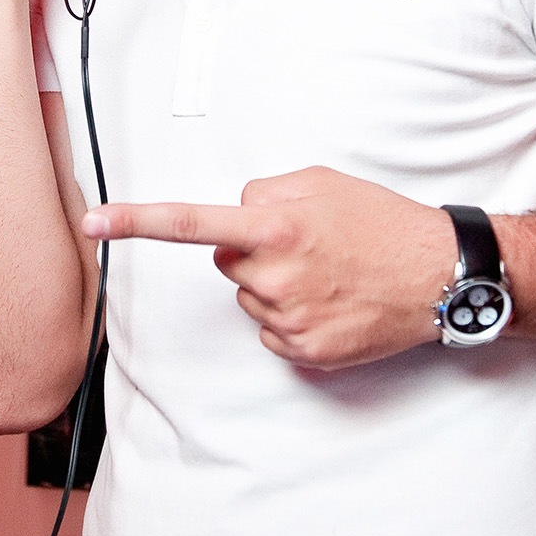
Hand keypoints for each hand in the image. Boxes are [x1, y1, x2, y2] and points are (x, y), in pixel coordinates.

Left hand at [82, 167, 455, 367]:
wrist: (440, 275)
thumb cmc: (383, 223)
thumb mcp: (324, 183)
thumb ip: (267, 192)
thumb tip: (237, 214)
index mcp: (276, 228)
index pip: (192, 224)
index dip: (138, 222)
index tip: (95, 222)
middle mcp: (275, 277)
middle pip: (227, 262)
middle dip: (253, 251)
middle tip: (308, 245)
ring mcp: (289, 320)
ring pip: (250, 299)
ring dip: (277, 286)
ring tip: (330, 274)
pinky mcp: (305, 353)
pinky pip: (272, 333)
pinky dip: (294, 319)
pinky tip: (332, 304)